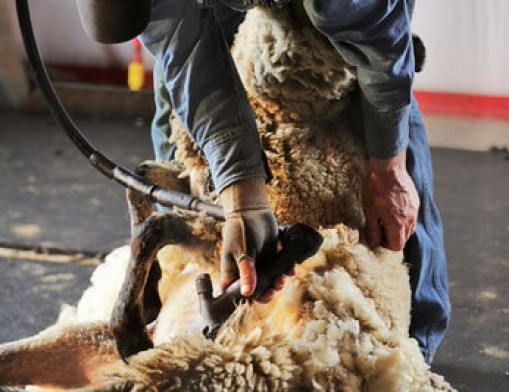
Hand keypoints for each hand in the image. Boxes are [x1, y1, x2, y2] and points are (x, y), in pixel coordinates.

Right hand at [220, 177, 278, 296]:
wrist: (252, 210)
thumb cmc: (241, 230)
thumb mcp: (243, 252)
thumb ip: (246, 273)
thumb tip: (247, 294)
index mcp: (232, 273)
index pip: (236, 294)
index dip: (247, 300)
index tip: (258, 298)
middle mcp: (245, 271)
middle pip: (256, 291)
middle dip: (267, 292)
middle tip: (274, 289)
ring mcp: (258, 265)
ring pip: (269, 282)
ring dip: (277, 283)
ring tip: (282, 278)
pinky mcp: (270, 257)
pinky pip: (279, 269)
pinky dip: (285, 271)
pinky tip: (290, 270)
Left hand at [362, 151, 418, 250]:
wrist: (388, 167)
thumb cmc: (376, 189)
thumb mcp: (370, 212)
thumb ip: (373, 230)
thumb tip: (374, 244)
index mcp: (398, 224)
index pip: (397, 246)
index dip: (385, 245)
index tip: (377, 236)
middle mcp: (410, 220)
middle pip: (404, 239)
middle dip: (392, 237)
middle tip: (380, 227)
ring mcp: (415, 210)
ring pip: (409, 229)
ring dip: (398, 228)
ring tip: (386, 218)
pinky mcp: (416, 202)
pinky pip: (412, 217)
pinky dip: (403, 218)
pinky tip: (393, 208)